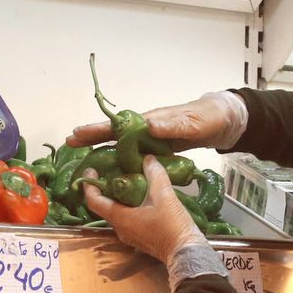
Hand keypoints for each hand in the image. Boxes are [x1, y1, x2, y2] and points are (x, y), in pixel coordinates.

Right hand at [68, 92, 245, 150]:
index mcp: (150, 121)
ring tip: (86, 161)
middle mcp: (146, 129)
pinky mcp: (158, 149)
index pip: (118, 124)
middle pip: (114, 134)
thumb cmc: (207, 118)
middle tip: (69, 143)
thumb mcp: (191, 123)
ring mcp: (151, 139)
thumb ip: (172, 125)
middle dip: (92, 138)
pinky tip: (116, 173)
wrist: (223, 122)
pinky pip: (135, 156)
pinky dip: (123, 162)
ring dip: (105, 152)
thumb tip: (148, 126)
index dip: (98, 129)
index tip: (78, 133)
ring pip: (122, 146)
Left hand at [81, 158, 206, 264]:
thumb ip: (155, 175)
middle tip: (112, 171)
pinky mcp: (140, 238)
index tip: (91, 170)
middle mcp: (120, 228)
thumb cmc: (173, 226)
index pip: (94, 202)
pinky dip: (129, 205)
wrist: (187, 253)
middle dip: (105, 188)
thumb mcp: (165, 197)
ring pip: (117, 213)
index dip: (89, 185)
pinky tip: (141, 196)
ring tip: (128, 180)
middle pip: (105, 206)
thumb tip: (148, 159)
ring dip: (118, 197)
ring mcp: (130, 235)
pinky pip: (128, 218)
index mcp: (120, 218)